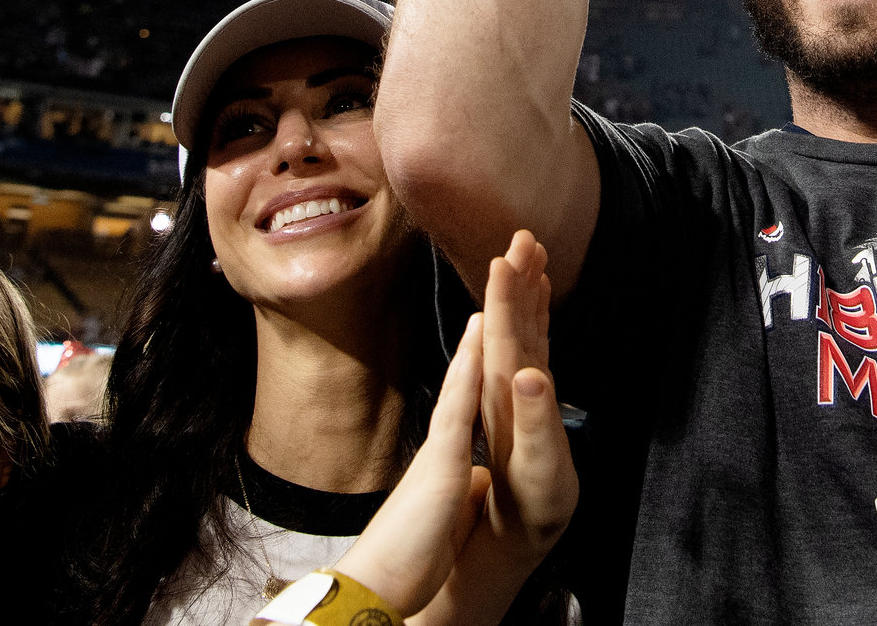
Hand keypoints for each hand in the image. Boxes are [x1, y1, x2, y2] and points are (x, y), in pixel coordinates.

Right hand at [333, 314, 490, 616]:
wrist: (378, 586)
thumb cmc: (406, 559)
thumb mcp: (438, 513)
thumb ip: (449, 488)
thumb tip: (464, 482)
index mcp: (446, 460)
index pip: (469, 402)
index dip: (482, 364)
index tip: (492, 326)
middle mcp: (442, 447)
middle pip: (467, 380)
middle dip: (485, 336)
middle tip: (498, 289)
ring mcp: (440, 451)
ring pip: (463, 381)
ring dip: (480, 336)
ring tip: (495, 290)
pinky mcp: (441, 465)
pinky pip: (458, 408)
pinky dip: (468, 371)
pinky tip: (478, 337)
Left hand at [470, 231, 576, 558]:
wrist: (512, 533)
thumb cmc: (526, 504)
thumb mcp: (534, 467)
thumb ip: (533, 420)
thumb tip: (530, 374)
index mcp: (502, 397)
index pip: (502, 336)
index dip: (506, 297)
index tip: (507, 256)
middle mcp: (505, 389)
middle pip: (509, 325)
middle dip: (517, 281)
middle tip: (525, 236)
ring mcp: (515, 393)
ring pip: (519, 332)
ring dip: (525, 294)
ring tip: (532, 255)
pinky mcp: (527, 401)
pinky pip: (530, 347)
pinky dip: (535, 319)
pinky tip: (539, 297)